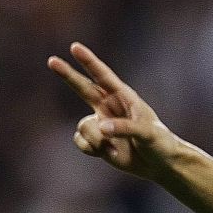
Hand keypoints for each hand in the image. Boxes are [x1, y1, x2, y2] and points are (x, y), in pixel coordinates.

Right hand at [47, 42, 176, 179]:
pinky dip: (93, 150)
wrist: (160, 165)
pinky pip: (81, 141)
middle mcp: (109, 106)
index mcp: (124, 97)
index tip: (75, 47)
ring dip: (96, 139)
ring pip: (83, 127)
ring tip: (115, 147)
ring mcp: (101, 123)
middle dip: (67, 74)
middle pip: (82, 87)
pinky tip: (110, 154)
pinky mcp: (96, 140)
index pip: (103, 76)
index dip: (89, 61)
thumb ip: (126, 128)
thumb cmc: (160, 143)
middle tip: (52, 61)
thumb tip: (101, 127)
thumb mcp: (147, 133)